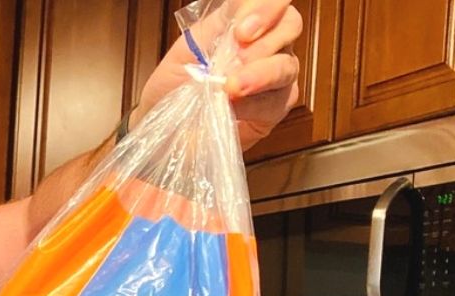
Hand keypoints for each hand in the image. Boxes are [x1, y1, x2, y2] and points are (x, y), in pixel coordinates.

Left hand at [134, 0, 302, 149]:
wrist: (164, 124)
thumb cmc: (174, 82)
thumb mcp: (188, 47)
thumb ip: (217, 26)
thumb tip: (243, 10)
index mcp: (247, 22)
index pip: (274, 0)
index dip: (267, 8)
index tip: (242, 31)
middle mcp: (268, 44)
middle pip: (290, 25)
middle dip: (265, 40)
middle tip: (237, 58)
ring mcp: (276, 76)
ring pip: (286, 65)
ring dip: (260, 74)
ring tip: (231, 87)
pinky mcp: (274, 109)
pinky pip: (276, 101)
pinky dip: (253, 104)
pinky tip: (233, 107)